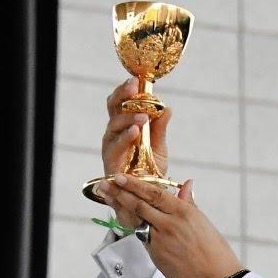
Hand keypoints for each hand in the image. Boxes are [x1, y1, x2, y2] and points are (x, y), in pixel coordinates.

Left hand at [97, 174, 243, 277]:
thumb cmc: (215, 251)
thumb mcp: (203, 222)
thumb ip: (188, 203)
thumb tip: (186, 184)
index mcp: (183, 212)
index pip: (154, 194)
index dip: (134, 184)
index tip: (121, 177)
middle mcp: (169, 224)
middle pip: (139, 205)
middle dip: (119, 193)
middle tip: (104, 185)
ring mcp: (160, 241)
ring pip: (137, 221)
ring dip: (120, 208)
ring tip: (107, 197)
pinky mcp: (156, 256)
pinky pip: (142, 239)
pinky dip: (134, 229)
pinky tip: (125, 220)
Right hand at [101, 78, 172, 227]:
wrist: (145, 198)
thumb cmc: (148, 170)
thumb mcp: (159, 146)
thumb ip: (160, 128)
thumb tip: (167, 108)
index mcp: (124, 125)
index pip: (121, 101)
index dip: (126, 89)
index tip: (137, 79)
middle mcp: (114, 133)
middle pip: (113, 108)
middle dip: (122, 95)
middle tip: (135, 87)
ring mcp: (110, 147)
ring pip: (114, 126)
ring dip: (127, 118)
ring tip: (143, 115)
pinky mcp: (110, 162)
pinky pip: (115, 147)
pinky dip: (125, 138)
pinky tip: (135, 131)